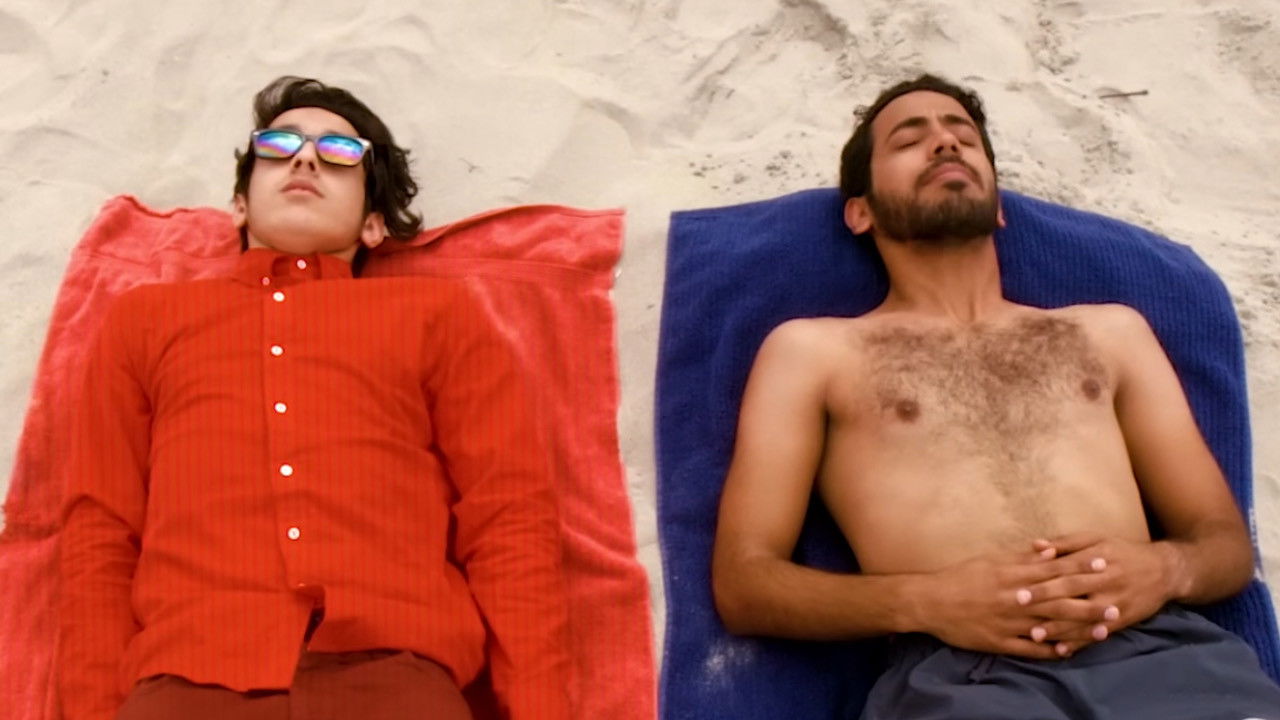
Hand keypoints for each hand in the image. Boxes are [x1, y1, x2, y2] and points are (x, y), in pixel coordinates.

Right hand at [916, 545, 1117, 659]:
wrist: (930, 602)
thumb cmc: (960, 578)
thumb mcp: (990, 561)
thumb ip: (1021, 558)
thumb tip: (1050, 551)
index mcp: (1013, 576)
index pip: (1054, 569)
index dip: (1080, 566)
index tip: (1104, 562)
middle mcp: (1014, 599)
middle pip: (1059, 599)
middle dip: (1089, 599)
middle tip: (1117, 599)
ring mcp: (1008, 622)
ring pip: (1050, 625)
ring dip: (1079, 628)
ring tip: (1104, 629)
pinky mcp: (999, 642)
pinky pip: (1030, 649)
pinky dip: (1050, 650)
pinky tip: (1069, 652)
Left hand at [1020, 533, 1176, 656]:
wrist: (1165, 570)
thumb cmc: (1122, 552)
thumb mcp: (1096, 539)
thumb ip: (1065, 543)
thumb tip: (1035, 546)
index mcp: (1095, 558)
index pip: (1064, 569)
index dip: (1042, 578)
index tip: (1019, 587)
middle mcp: (1104, 581)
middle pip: (1071, 591)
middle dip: (1046, 601)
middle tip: (1020, 609)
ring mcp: (1114, 602)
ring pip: (1083, 617)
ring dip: (1059, 627)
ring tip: (1036, 635)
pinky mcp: (1122, 620)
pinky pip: (1098, 633)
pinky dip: (1080, 643)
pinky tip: (1063, 651)